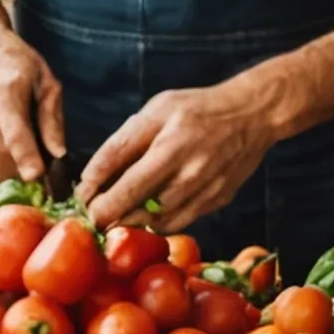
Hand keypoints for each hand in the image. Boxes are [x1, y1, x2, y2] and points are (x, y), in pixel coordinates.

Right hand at [0, 24, 63, 189]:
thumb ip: (53, 119)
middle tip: (36, 183)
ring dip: (2, 181)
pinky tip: (2, 171)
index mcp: (4, 87)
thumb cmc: (20, 68)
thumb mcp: (46, 82)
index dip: (26, 158)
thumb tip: (58, 155)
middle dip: (16, 176)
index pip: (13, 130)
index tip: (38, 177)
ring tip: (20, 177)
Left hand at [76, 81, 279, 233]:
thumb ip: (125, 142)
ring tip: (116, 217)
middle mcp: (187, 166)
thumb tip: (93, 178)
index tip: (81, 198)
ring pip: (155, 219)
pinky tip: (146, 216)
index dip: (93, 189)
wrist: (252, 115)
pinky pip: (178, 222)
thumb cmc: (196, 109)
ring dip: (130, 221)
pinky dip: (156, 223)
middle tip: (92, 216)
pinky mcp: (217, 200)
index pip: (118, 169)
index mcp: (168, 139)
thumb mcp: (157, 110)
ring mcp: (205, 187)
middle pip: (133, 200)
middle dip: (105, 213)